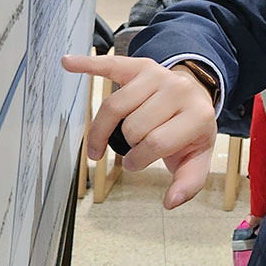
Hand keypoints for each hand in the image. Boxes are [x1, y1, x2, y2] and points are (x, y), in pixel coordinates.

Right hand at [60, 54, 217, 208]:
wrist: (195, 100)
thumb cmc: (190, 133)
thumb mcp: (197, 159)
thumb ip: (188, 183)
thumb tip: (170, 202)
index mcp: (198, 116)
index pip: (156, 143)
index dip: (139, 159)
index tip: (135, 163)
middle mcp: (179, 91)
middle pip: (133, 126)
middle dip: (128, 144)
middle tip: (133, 147)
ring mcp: (159, 76)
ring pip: (115, 106)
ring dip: (105, 129)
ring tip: (107, 139)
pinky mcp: (141, 67)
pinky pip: (110, 65)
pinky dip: (87, 65)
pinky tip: (68, 63)